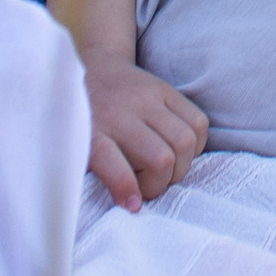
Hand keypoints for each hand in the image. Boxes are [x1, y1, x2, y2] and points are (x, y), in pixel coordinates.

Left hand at [79, 52, 208, 206]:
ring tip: (165, 169)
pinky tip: (178, 150)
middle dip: (162, 184)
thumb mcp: (77, 149)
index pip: (113, 165)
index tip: (134, 205)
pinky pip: (198, 122)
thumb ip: (98, 176)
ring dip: (181, 166)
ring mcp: (148, 98)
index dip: (128, 189)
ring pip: (185, 141)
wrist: (94, 69)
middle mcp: (122, 115)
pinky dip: (195, 145)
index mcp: (94, 134)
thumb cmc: (83, 122)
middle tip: (149, 185)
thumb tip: (130, 205)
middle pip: (162, 158)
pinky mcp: (167, 89)